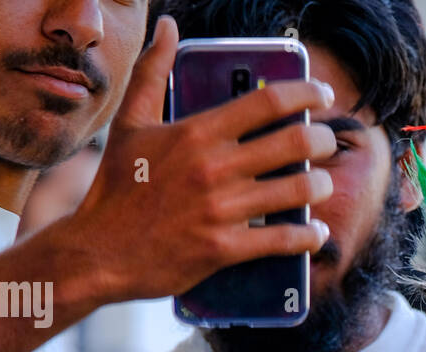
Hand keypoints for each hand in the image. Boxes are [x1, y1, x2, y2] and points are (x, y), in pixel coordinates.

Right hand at [56, 16, 336, 307]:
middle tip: (327, 142)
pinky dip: (309, 237)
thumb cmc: (116, 187)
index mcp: (197, 132)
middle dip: (324, 140)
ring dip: (322, 186)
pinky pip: (284, 240)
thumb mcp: (130, 124)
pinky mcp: (224, 249)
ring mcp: (221, 210)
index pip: (268, 101)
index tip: (324, 96)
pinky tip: (316, 233)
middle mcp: (214, 167)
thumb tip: (167, 26)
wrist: (98, 251)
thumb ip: (152, 72)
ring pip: (298, 191)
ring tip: (323, 184)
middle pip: (295, 143)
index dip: (307, 94)